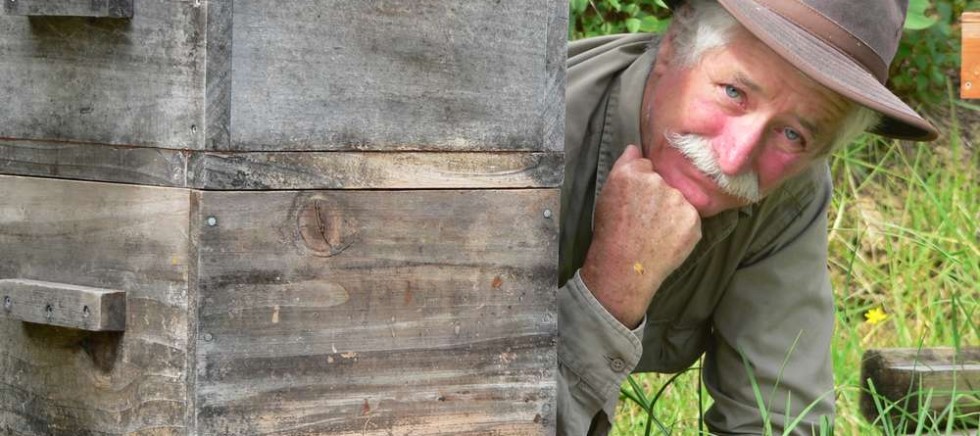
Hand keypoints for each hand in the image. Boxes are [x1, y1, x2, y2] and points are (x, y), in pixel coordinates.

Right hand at [580, 144, 701, 327]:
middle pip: (665, 181)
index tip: (634, 200)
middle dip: (658, 195)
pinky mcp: (693, 220)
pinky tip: (666, 239)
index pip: (646, 166)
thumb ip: (624, 165)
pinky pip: (689, 217)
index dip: (641, 183)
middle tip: (644, 218)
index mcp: (632, 174)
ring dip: (672, 210)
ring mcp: (678, 201)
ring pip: (679, 199)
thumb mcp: (607, 193)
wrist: (623, 268)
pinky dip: (681, 226)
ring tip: (655, 231)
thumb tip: (636, 148)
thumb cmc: (611, 232)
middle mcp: (658, 183)